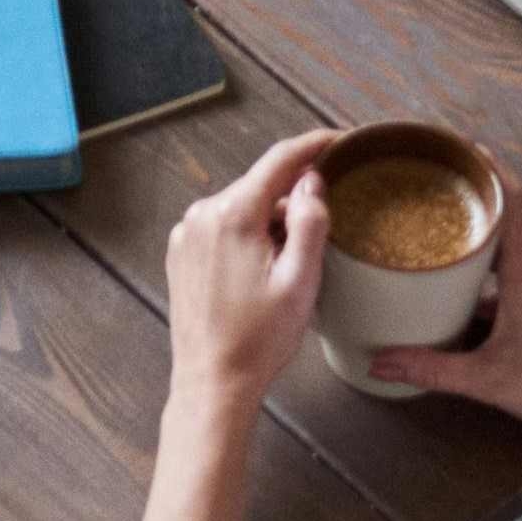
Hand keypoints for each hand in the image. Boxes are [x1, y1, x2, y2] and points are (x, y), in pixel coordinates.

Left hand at [165, 129, 337, 407]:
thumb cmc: (259, 340)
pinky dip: (247, 236)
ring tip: (289, 268)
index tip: (340, 138)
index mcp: (232, 214)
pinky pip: (223, 227)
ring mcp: (186, 232)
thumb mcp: (301, 281)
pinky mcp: (180, 252)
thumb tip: (311, 180)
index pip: (279, 160)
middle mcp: (202, 213)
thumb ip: (309, 223)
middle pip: (260, 187)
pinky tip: (261, 273)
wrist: (212, 382)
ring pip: (242, 208)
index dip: (313, 145)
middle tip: (322, 234)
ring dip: (269, 223)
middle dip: (292, 201)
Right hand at [367, 182, 521, 428]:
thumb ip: (433, 369)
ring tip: (454, 238)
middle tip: (439, 195)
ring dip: (491, 237)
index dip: (489, 168)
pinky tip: (483, 288)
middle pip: (511, 216)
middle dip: (476, 204)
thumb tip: (380, 363)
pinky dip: (505, 264)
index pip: (512, 200)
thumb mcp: (489, 380)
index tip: (464, 147)